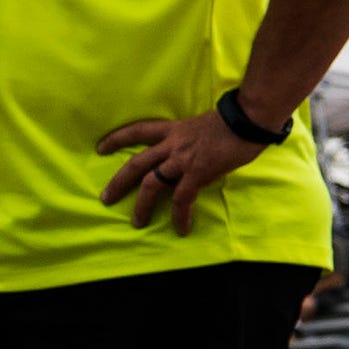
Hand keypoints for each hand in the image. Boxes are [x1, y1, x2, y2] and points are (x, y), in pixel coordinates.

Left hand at [98, 109, 270, 232]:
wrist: (248, 119)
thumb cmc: (234, 121)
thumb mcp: (202, 128)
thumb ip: (192, 144)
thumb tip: (194, 162)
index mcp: (173, 130)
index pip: (138, 131)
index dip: (117, 139)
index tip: (100, 147)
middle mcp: (172, 144)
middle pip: (136, 163)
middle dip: (118, 182)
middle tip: (105, 197)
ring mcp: (182, 159)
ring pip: (151, 183)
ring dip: (142, 204)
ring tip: (136, 222)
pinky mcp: (197, 173)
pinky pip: (183, 198)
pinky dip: (180, 215)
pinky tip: (180, 229)